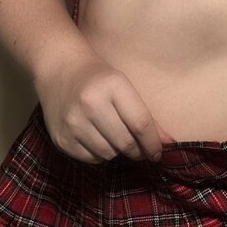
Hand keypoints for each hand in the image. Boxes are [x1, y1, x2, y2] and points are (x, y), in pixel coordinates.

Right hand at [35, 53, 176, 163]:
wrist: (58, 67)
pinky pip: (90, 159)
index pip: (140, 123)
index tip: (158, 153)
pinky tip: (96, 138)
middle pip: (125, 142)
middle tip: (139, 149)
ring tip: (113, 136)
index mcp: (112, 85)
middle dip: (137, 150)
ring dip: (117, 151)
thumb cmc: (98, 76)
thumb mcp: (123, 86)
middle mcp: (90, 104)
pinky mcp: (61, 138)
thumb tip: (168, 143)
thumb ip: (144, 115)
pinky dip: (99, 154)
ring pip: (109, 154)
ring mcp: (73, 123)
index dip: (153, 143)